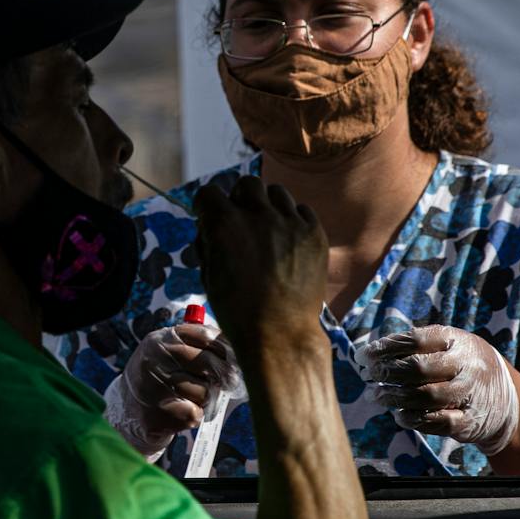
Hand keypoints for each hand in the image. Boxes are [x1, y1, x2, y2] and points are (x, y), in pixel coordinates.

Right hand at [104, 320, 242, 454]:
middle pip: (207, 362)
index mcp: (161, 339)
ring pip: (203, 392)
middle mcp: (155, 359)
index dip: (226, 348)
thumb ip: (198, 346)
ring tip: (192, 397)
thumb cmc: (160, 376)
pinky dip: (194, 415)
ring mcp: (153, 387)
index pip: (205, 336)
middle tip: (230, 381)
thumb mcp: (170, 352)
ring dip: (205, 398)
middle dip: (223, 374)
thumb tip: (236, 353)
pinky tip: (182, 411)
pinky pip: (193, 413)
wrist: (127, 406)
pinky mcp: (156, 414)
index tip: (236, 358)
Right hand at [191, 176, 327, 356]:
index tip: (209, 216)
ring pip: (276, 192)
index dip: (206, 205)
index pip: (209, 192)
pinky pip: (301, 210)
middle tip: (241, 220)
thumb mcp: (209, 276)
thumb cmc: (238, 311)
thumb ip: (209, 243)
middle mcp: (257, 215)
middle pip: (246, 184)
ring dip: (267, 205)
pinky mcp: (314, 233)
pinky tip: (288, 240)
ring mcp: (289, 222)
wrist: (279, 334)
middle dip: (239, 198)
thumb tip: (210, 226)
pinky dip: (293, 219)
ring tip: (268, 228)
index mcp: (224, 224)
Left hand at [365, 325, 519, 454]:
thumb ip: (416, 347)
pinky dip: (413, 419)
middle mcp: (466, 365)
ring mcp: (470, 393)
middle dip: (386, 372)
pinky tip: (399, 415)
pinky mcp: (470, 421)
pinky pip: (438, 422)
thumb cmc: (462, 366)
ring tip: (376, 396)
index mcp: (457, 340)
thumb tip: (369, 354)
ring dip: (394, 397)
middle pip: (418, 368)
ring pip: (426, 396)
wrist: (508, 399)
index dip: (384, 348)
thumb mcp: (449, 345)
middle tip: (367, 375)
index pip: (415, 340)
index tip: (363, 356)